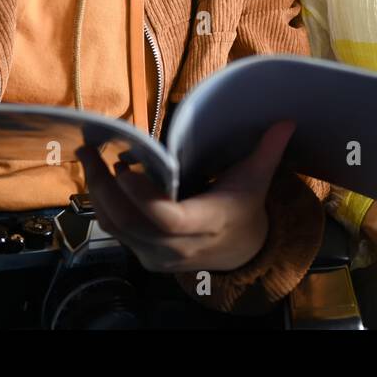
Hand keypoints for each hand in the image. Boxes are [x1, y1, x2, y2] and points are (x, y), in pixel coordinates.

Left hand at [78, 121, 293, 273]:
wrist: (238, 251)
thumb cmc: (244, 207)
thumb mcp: (257, 179)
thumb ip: (268, 150)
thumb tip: (287, 121)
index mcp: (207, 224)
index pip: (169, 219)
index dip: (144, 198)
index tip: (126, 168)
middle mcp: (177, 247)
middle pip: (131, 223)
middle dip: (105, 187)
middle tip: (89, 151)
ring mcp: (156, 255)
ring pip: (117, 228)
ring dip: (98, 193)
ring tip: (89, 157)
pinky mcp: (142, 255)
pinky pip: (116, 232)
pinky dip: (104, 204)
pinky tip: (99, 177)